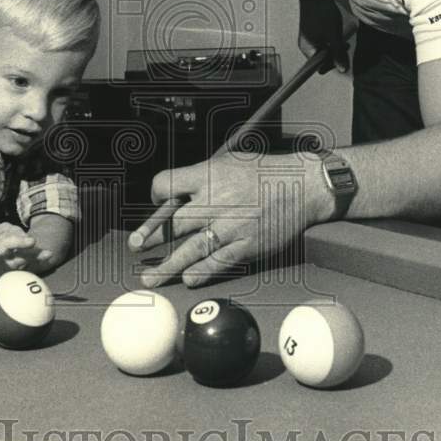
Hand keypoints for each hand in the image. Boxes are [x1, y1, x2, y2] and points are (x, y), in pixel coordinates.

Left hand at [128, 153, 321, 288]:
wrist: (304, 185)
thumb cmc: (265, 171)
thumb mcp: (229, 161)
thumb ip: (202, 175)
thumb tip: (175, 191)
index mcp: (208, 175)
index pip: (166, 185)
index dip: (157, 195)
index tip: (157, 202)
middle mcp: (215, 201)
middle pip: (173, 224)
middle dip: (152, 237)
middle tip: (136, 249)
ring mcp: (230, 226)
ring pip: (189, 250)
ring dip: (166, 266)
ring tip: (149, 278)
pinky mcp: (246, 245)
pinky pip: (217, 263)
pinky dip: (200, 273)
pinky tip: (188, 280)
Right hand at [292, 0, 349, 73]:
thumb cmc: (321, 12)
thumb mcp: (333, 35)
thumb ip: (337, 53)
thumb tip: (342, 69)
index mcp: (307, 49)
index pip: (319, 66)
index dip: (332, 64)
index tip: (342, 57)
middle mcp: (307, 46)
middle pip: (323, 59)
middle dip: (335, 54)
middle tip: (344, 45)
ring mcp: (310, 39)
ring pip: (325, 50)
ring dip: (335, 46)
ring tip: (340, 36)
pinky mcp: (314, 32)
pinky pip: (324, 41)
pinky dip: (332, 39)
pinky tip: (336, 31)